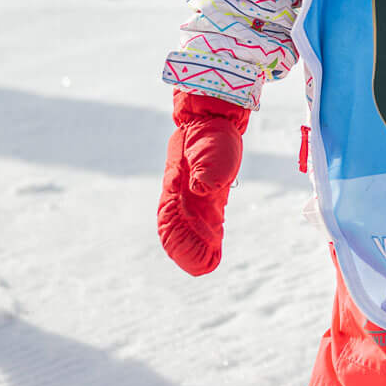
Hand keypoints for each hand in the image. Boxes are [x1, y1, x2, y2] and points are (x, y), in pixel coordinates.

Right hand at [158, 91, 248, 275]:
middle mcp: (183, 193)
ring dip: (194, 244)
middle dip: (186, 250)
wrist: (212, 116)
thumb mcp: (212, 148)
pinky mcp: (204, 189)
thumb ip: (207, 166)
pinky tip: (212, 246)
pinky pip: (200, 215)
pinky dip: (204, 233)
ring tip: (204, 265)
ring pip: (188, 224)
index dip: (182, 242)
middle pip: (178, 227)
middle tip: (201, 269)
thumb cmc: (212, 133)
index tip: (195, 259)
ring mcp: (192, 192)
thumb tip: (201, 187)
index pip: (173, 220)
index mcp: (180, 186)